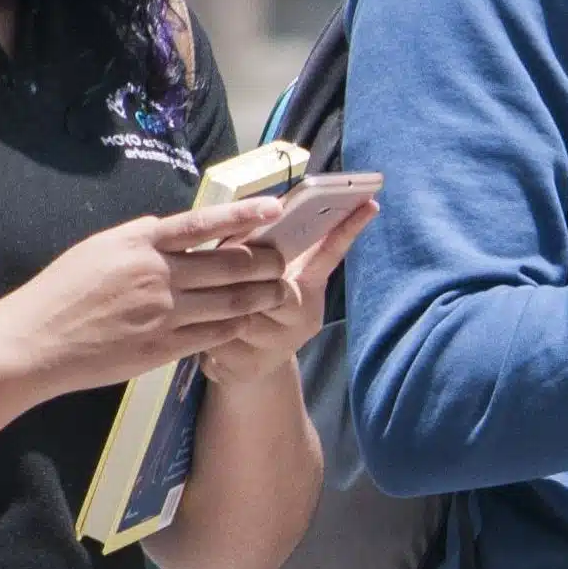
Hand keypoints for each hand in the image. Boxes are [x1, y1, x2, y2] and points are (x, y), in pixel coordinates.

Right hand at [0, 195, 302, 399]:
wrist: (35, 342)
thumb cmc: (61, 291)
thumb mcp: (99, 248)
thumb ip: (141, 239)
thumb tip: (175, 230)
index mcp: (140, 242)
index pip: (203, 223)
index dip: (244, 216)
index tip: (273, 209)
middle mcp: (157, 274)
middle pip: (230, 264)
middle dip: (265, 262)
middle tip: (283, 260)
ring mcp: (163, 313)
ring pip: (231, 301)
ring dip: (261, 296)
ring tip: (279, 291)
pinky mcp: (163, 347)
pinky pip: (213, 334)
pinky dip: (235, 326)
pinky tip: (247, 321)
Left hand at [199, 199, 379, 386]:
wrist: (245, 364)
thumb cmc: (253, 304)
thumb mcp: (264, 273)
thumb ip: (264, 248)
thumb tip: (262, 212)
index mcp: (308, 287)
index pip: (330, 254)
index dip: (348, 230)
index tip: (369, 204)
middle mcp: (303, 316)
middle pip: (274, 287)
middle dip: (243, 278)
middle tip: (219, 274)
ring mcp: (279, 344)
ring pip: (242, 311)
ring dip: (216, 302)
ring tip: (203, 300)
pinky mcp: (251, 364)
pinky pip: (218, 335)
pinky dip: (202, 326)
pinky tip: (198, 328)